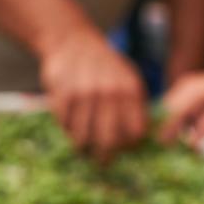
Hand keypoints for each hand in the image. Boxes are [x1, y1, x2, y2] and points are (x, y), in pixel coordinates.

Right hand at [40, 27, 147, 160]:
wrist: (73, 41)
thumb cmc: (105, 66)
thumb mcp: (127, 78)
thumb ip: (135, 106)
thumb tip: (139, 141)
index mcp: (130, 89)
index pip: (135, 131)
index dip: (129, 146)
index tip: (123, 151)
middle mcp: (109, 92)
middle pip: (109, 141)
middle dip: (105, 157)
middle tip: (102, 162)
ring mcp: (85, 94)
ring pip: (83, 137)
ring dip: (82, 147)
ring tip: (84, 147)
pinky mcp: (64, 95)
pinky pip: (65, 126)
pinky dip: (67, 129)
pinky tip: (70, 124)